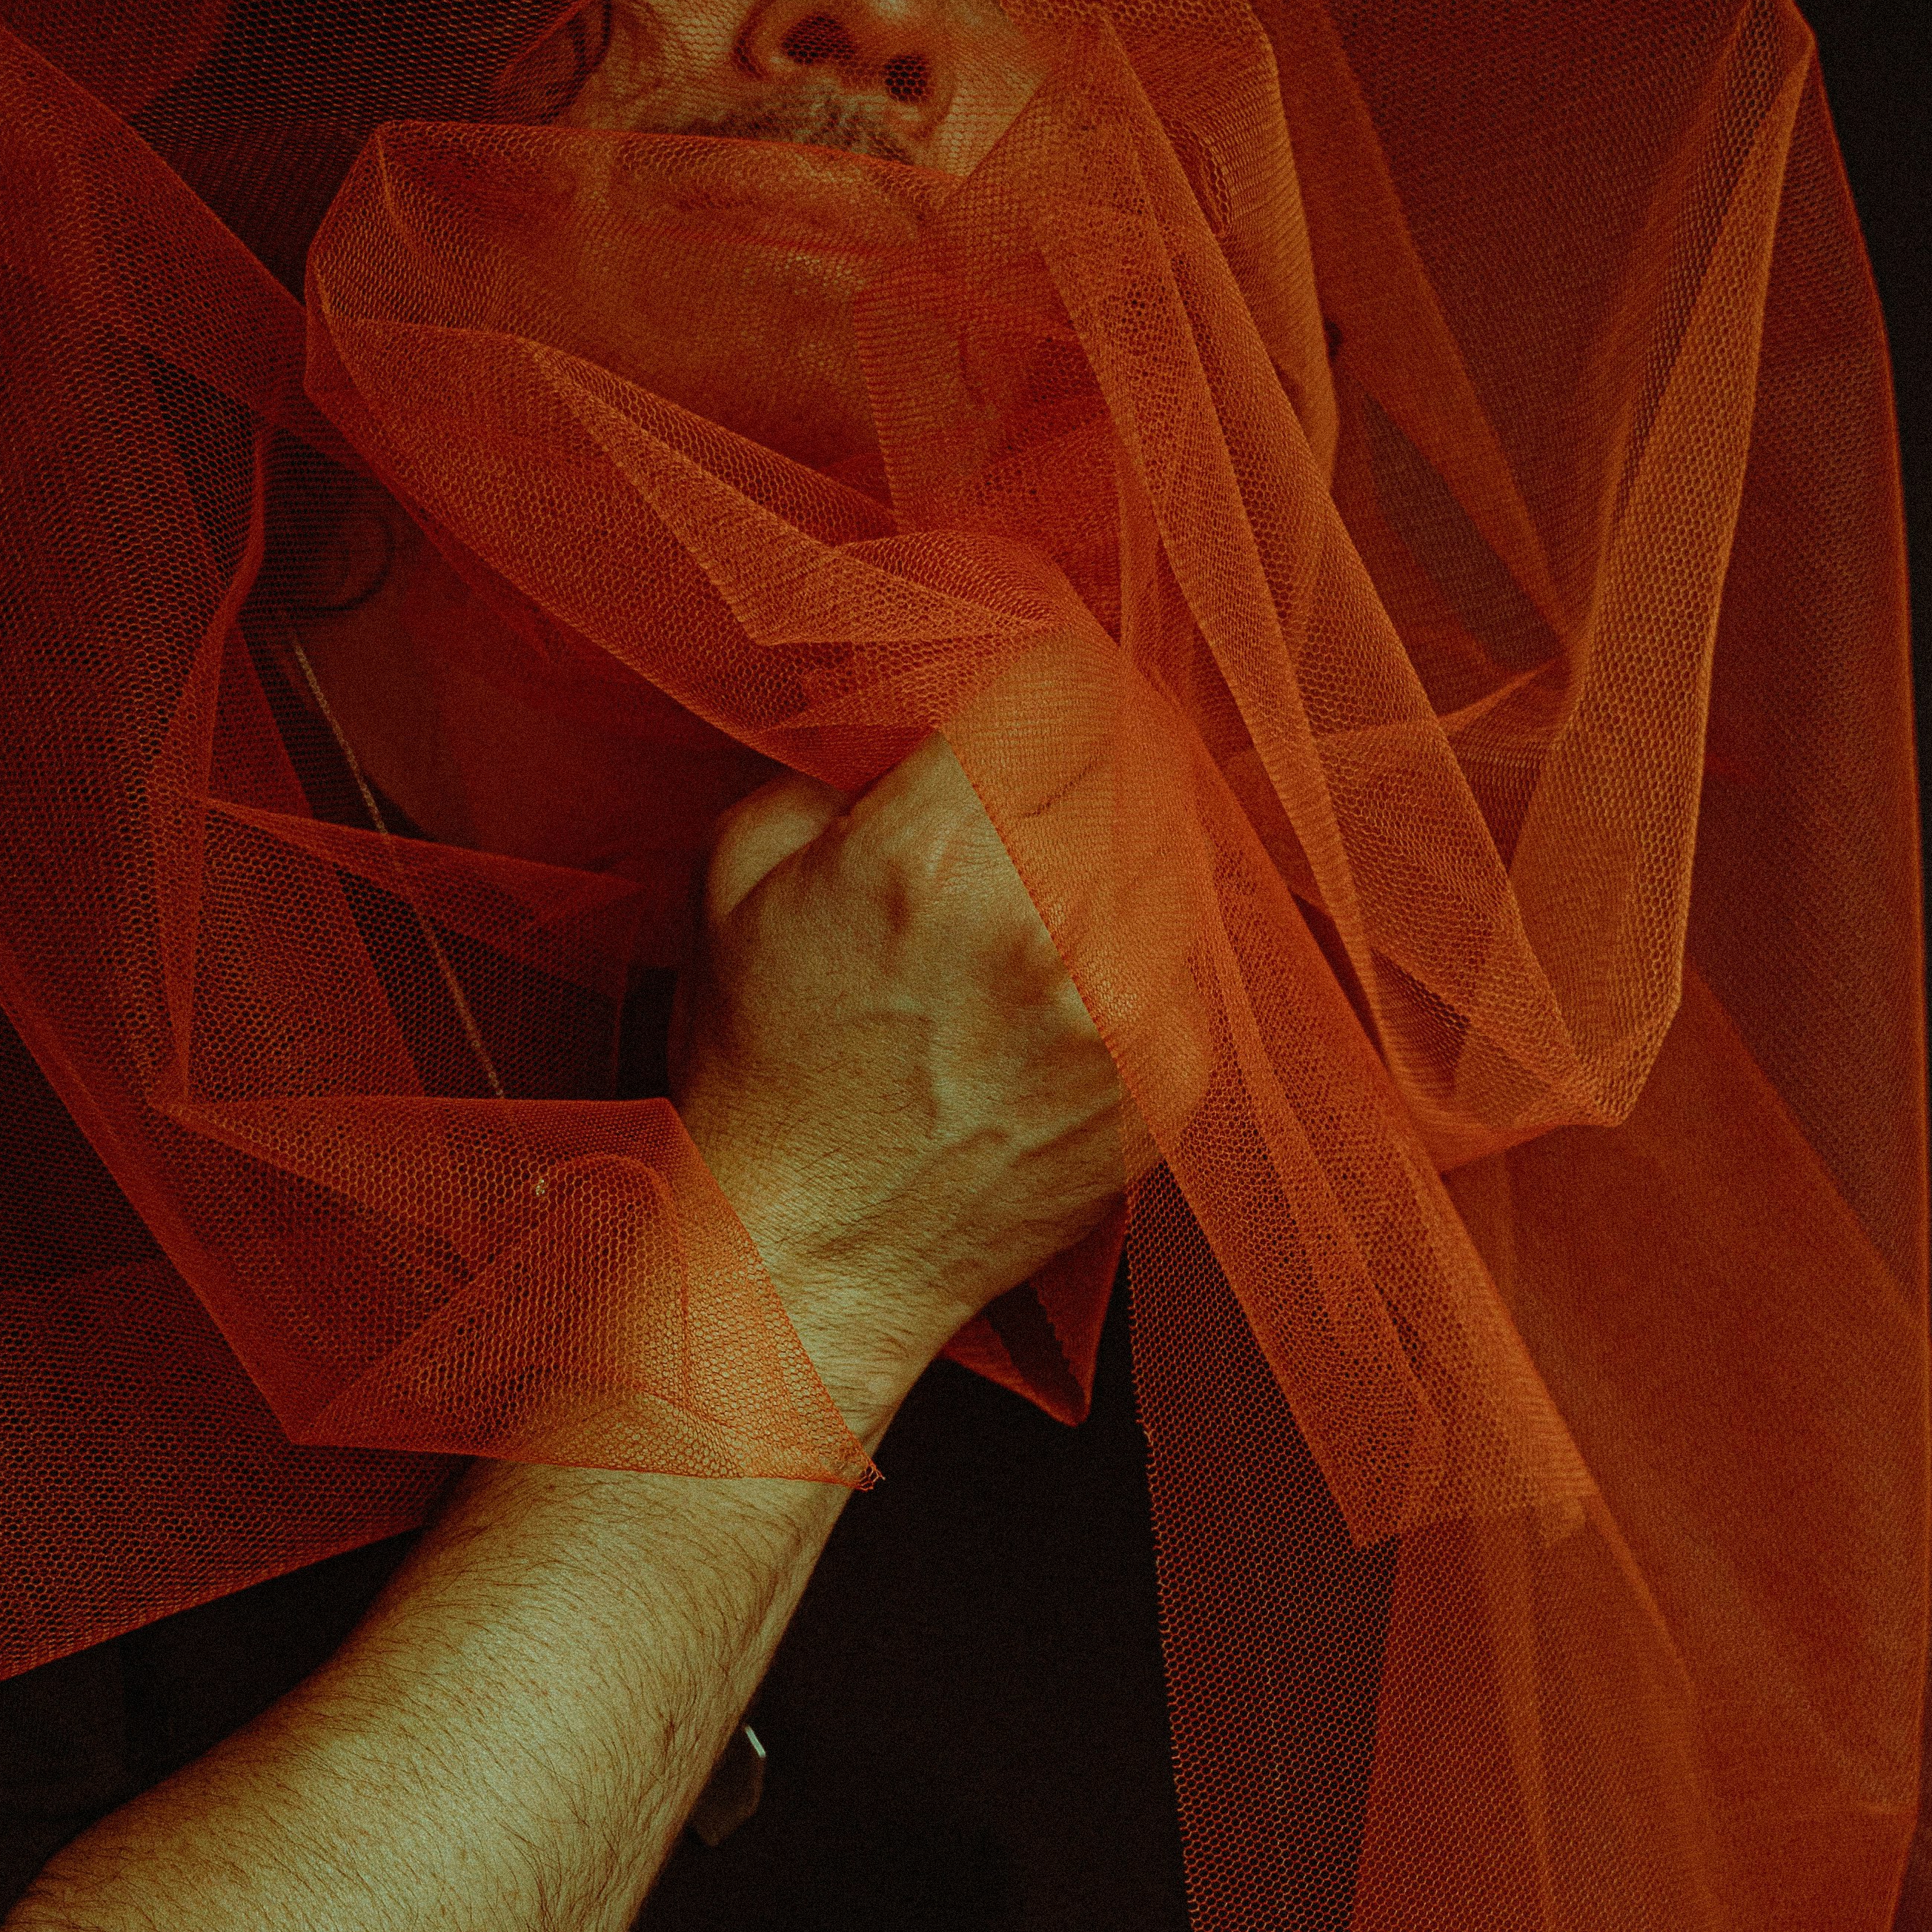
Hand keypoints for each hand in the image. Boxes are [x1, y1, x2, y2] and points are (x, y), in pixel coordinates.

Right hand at [670, 730, 1165, 1428]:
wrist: (806, 1261)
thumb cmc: (761, 1075)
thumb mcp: (736, 878)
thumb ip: (831, 764)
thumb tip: (918, 712)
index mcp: (934, 846)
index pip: (1064, 674)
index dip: (1043, 669)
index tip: (1026, 693)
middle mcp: (1047, 916)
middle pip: (1137, 748)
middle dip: (1087, 751)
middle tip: (1046, 777)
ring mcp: (1124, 1005)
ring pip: (1178, 846)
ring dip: (1126, 842)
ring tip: (1058, 881)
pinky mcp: (1171, 1081)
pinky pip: (1195, 955)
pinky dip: (1147, 942)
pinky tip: (1078, 973)